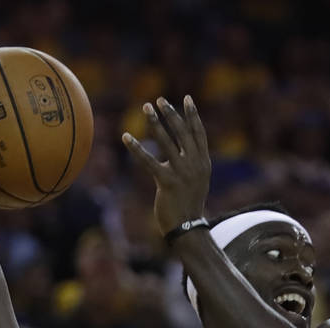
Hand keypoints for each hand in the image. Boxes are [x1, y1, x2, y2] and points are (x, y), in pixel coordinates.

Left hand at [122, 96, 210, 237]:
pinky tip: (126, 137)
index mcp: (203, 163)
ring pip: (166, 142)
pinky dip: (136, 148)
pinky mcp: (167, 182)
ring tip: (146, 107)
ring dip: (155, 122)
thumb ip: (193, 162)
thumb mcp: (197, 181)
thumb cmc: (189, 204)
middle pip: (182, 133)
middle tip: (159, 100)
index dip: (193, 115)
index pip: (199, 134)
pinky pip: (148, 161)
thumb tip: (185, 147)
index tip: (187, 98)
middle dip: (171, 114)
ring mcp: (181, 173)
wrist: (188, 227)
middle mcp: (194, 165)